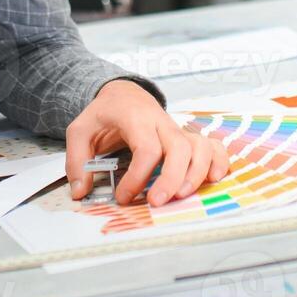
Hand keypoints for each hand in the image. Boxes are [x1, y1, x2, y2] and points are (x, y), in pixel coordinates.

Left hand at [64, 79, 228, 207]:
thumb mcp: (79, 130)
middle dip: (171, 179)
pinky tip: (214, 179)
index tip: (123, 196)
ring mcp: (177, 129)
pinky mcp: (187, 136)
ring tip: (183, 196)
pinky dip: (219, 161)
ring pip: (200, 146)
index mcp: (135, 117)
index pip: (146, 148)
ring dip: (197, 173)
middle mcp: (161, 122)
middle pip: (179, 147)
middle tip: (156, 203)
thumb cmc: (104, 114)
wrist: (123, 94)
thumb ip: (76, 160)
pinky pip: (212, 145)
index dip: (138, 177)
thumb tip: (80, 192)